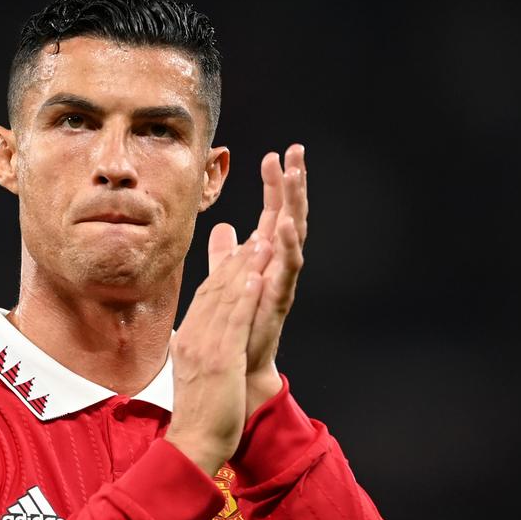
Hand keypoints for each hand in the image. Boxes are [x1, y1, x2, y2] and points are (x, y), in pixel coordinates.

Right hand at [165, 236, 272, 475]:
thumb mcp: (198, 372)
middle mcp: (193, 338)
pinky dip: (245, 297)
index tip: (242, 251)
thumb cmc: (200, 413)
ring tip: (261, 243)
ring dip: (245, 268)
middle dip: (237, 261)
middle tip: (256, 235)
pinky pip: (234, 321)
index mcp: (188, 340)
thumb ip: (202, 347)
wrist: (193, 443)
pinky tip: (257, 277)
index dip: (225, 271)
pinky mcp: (220, 360)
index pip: (206, 297)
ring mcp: (205, 347)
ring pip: (225, 299)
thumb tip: (204, 334)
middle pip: (214, 290)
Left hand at [207, 144, 308, 417]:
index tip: (274, 154)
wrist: (240, 368)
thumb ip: (227, 255)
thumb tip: (224, 228)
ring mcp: (282, 281)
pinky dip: (288, 246)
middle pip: (290, 215)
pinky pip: (288, 269)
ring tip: (296, 177)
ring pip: (294, 235)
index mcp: (266, 257)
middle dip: (293, 183)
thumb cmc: (238, 325)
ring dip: (295, 205)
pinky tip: (286, 225)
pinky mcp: (279, 299)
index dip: (275, 184)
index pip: (273, 212)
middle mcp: (278, 265)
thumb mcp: (228, 280)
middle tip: (296, 151)